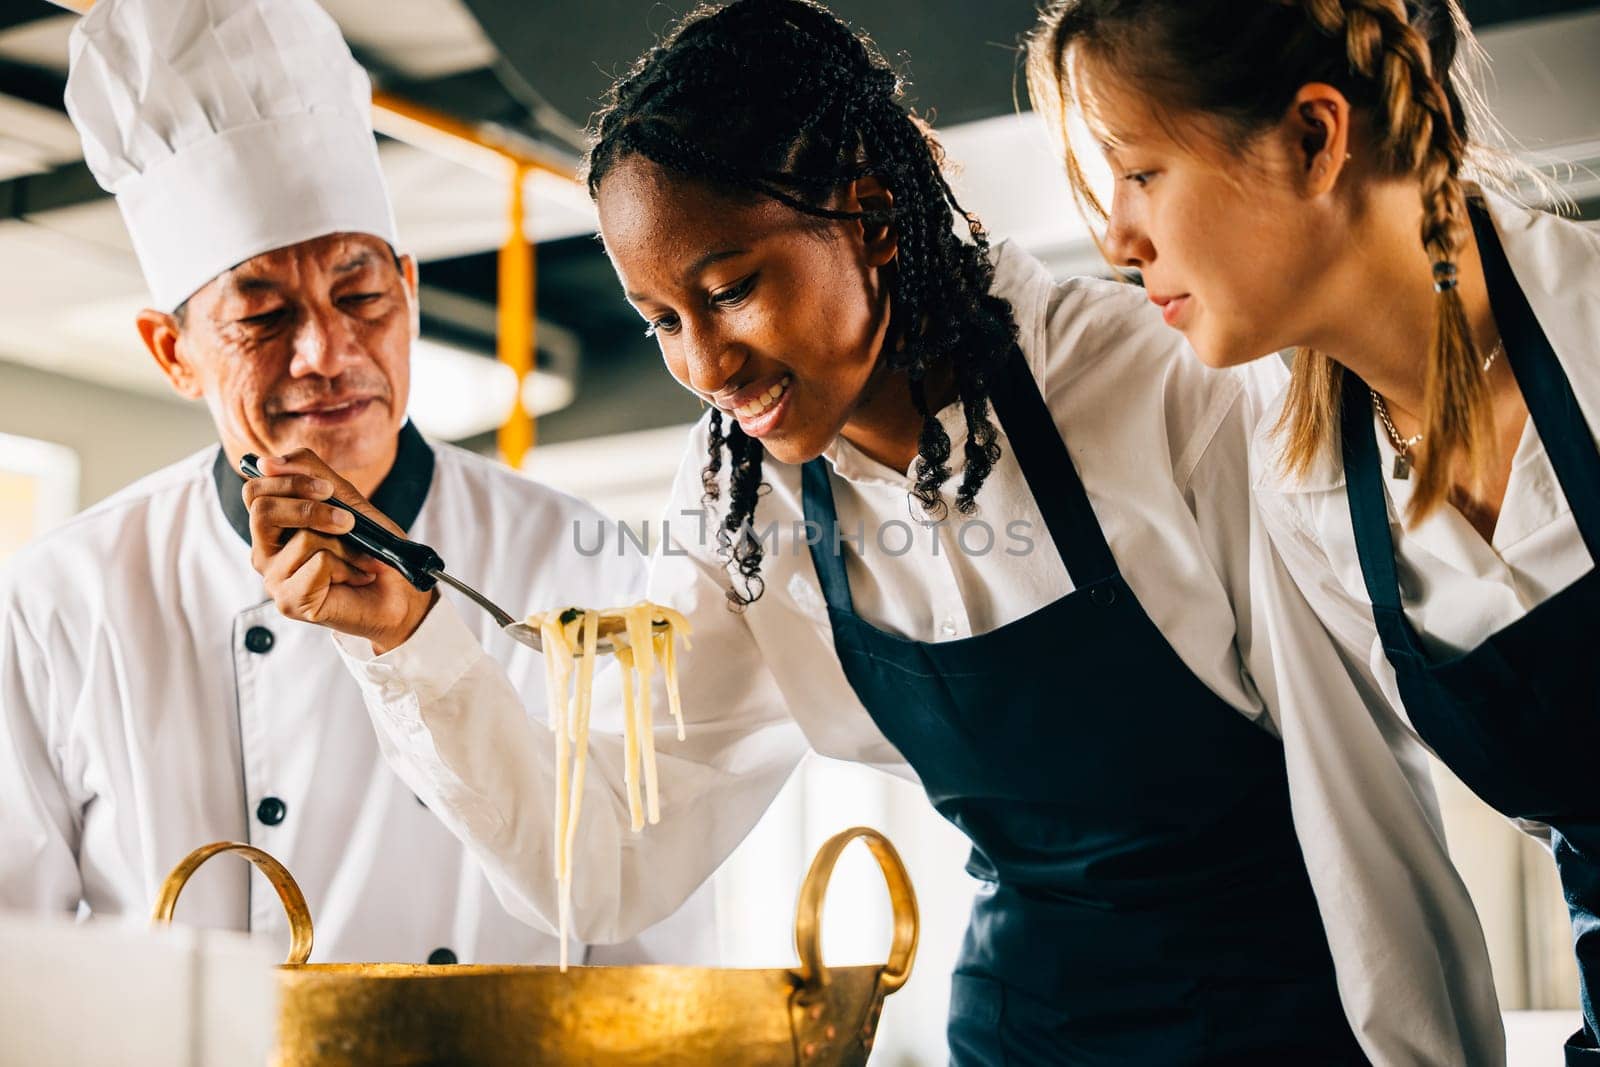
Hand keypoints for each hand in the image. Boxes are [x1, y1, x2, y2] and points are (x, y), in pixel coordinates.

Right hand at [242, 448, 433, 653]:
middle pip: (262, 510)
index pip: (255, 490)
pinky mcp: (290, 602)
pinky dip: (348, 567)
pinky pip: (318, 565)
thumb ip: (314, 476)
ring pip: (302, 538)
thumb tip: (268, 461)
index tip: (328, 489)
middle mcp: (265, 553)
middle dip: (312, 508)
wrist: (399, 593)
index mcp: (273, 527)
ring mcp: (274, 579)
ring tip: (359, 559)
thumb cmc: (371, 550)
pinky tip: (355, 578)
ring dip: (345, 545)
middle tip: (348, 521)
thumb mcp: (348, 503)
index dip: (290, 481)